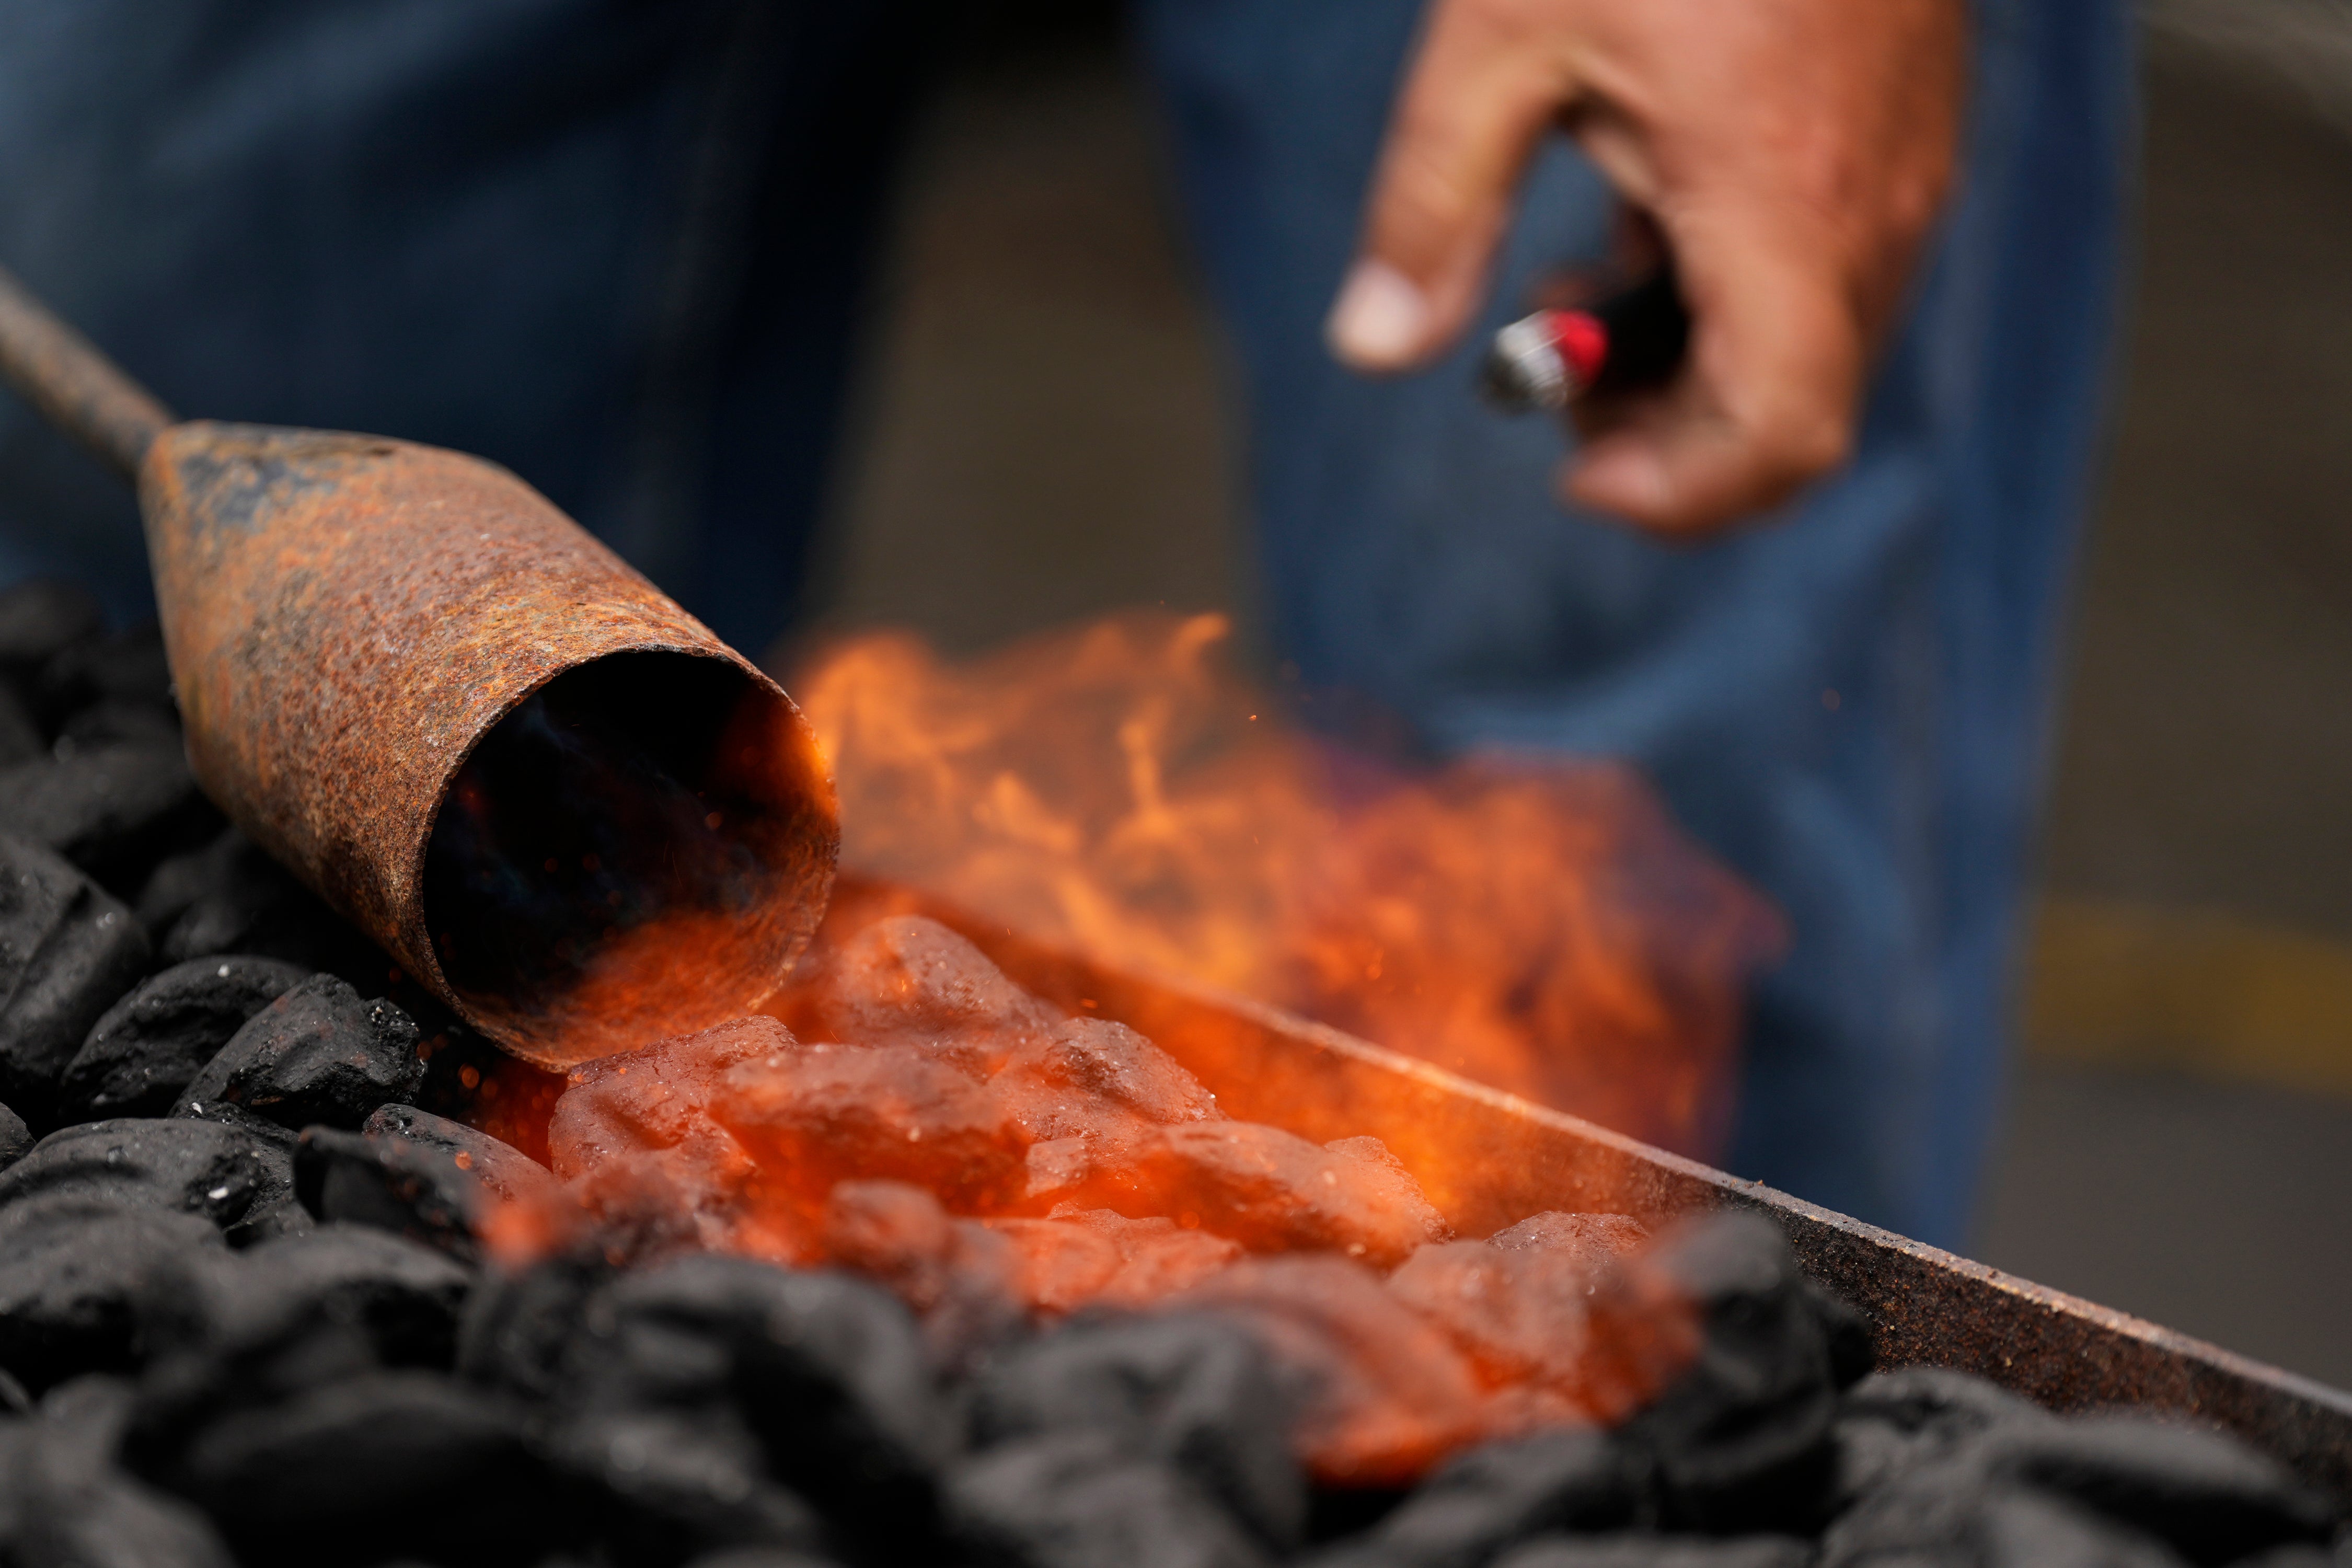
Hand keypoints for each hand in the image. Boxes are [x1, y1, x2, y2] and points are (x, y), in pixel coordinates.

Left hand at [1325, 0, 1966, 534]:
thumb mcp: (1499, 41)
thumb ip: (1432, 205)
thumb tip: (1372, 345)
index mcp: (1779, 200)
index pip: (1778, 436)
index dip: (1678, 494)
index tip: (1575, 471)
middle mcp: (1870, 208)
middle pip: (1795, 416)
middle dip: (1668, 438)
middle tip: (1553, 382)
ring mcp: (1903, 172)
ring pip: (1814, 349)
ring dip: (1692, 363)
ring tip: (1577, 283)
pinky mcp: (1901, 137)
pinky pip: (1830, 272)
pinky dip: (1730, 291)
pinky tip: (1636, 215)